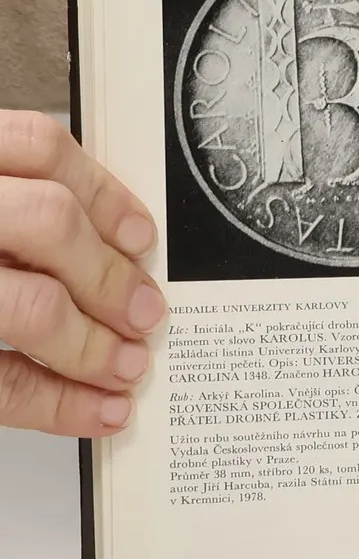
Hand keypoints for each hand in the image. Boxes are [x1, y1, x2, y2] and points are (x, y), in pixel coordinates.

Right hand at [0, 113, 161, 435]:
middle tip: (144, 312)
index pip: (36, 149)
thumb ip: (1, 204)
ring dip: (90, 344)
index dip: (104, 193)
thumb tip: (101, 243)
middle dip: (109, 276)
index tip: (140, 236)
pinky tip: (91, 410)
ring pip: (29, 305)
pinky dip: (55, 402)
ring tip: (123, 365)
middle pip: (47, 224)